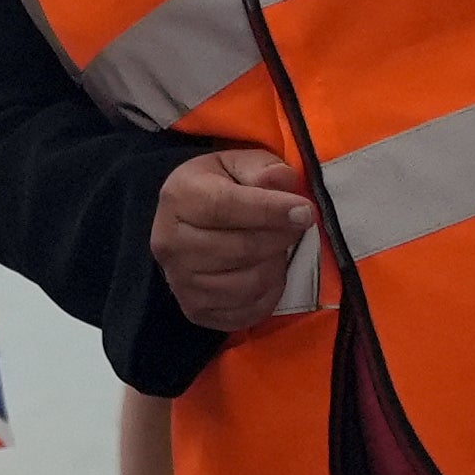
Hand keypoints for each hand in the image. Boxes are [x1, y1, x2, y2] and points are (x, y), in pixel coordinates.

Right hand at [152, 149, 315, 333]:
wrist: (191, 222)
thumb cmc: (221, 186)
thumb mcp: (239, 163)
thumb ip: (262, 169)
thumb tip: (282, 182)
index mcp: (179, 197)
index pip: (225, 207)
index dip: (270, 210)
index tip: (304, 211)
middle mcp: (170, 243)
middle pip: (240, 249)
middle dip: (279, 238)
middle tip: (296, 227)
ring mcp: (179, 282)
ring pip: (247, 284)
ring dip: (275, 266)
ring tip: (277, 249)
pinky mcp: (195, 311)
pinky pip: (246, 312)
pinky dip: (269, 294)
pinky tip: (269, 273)